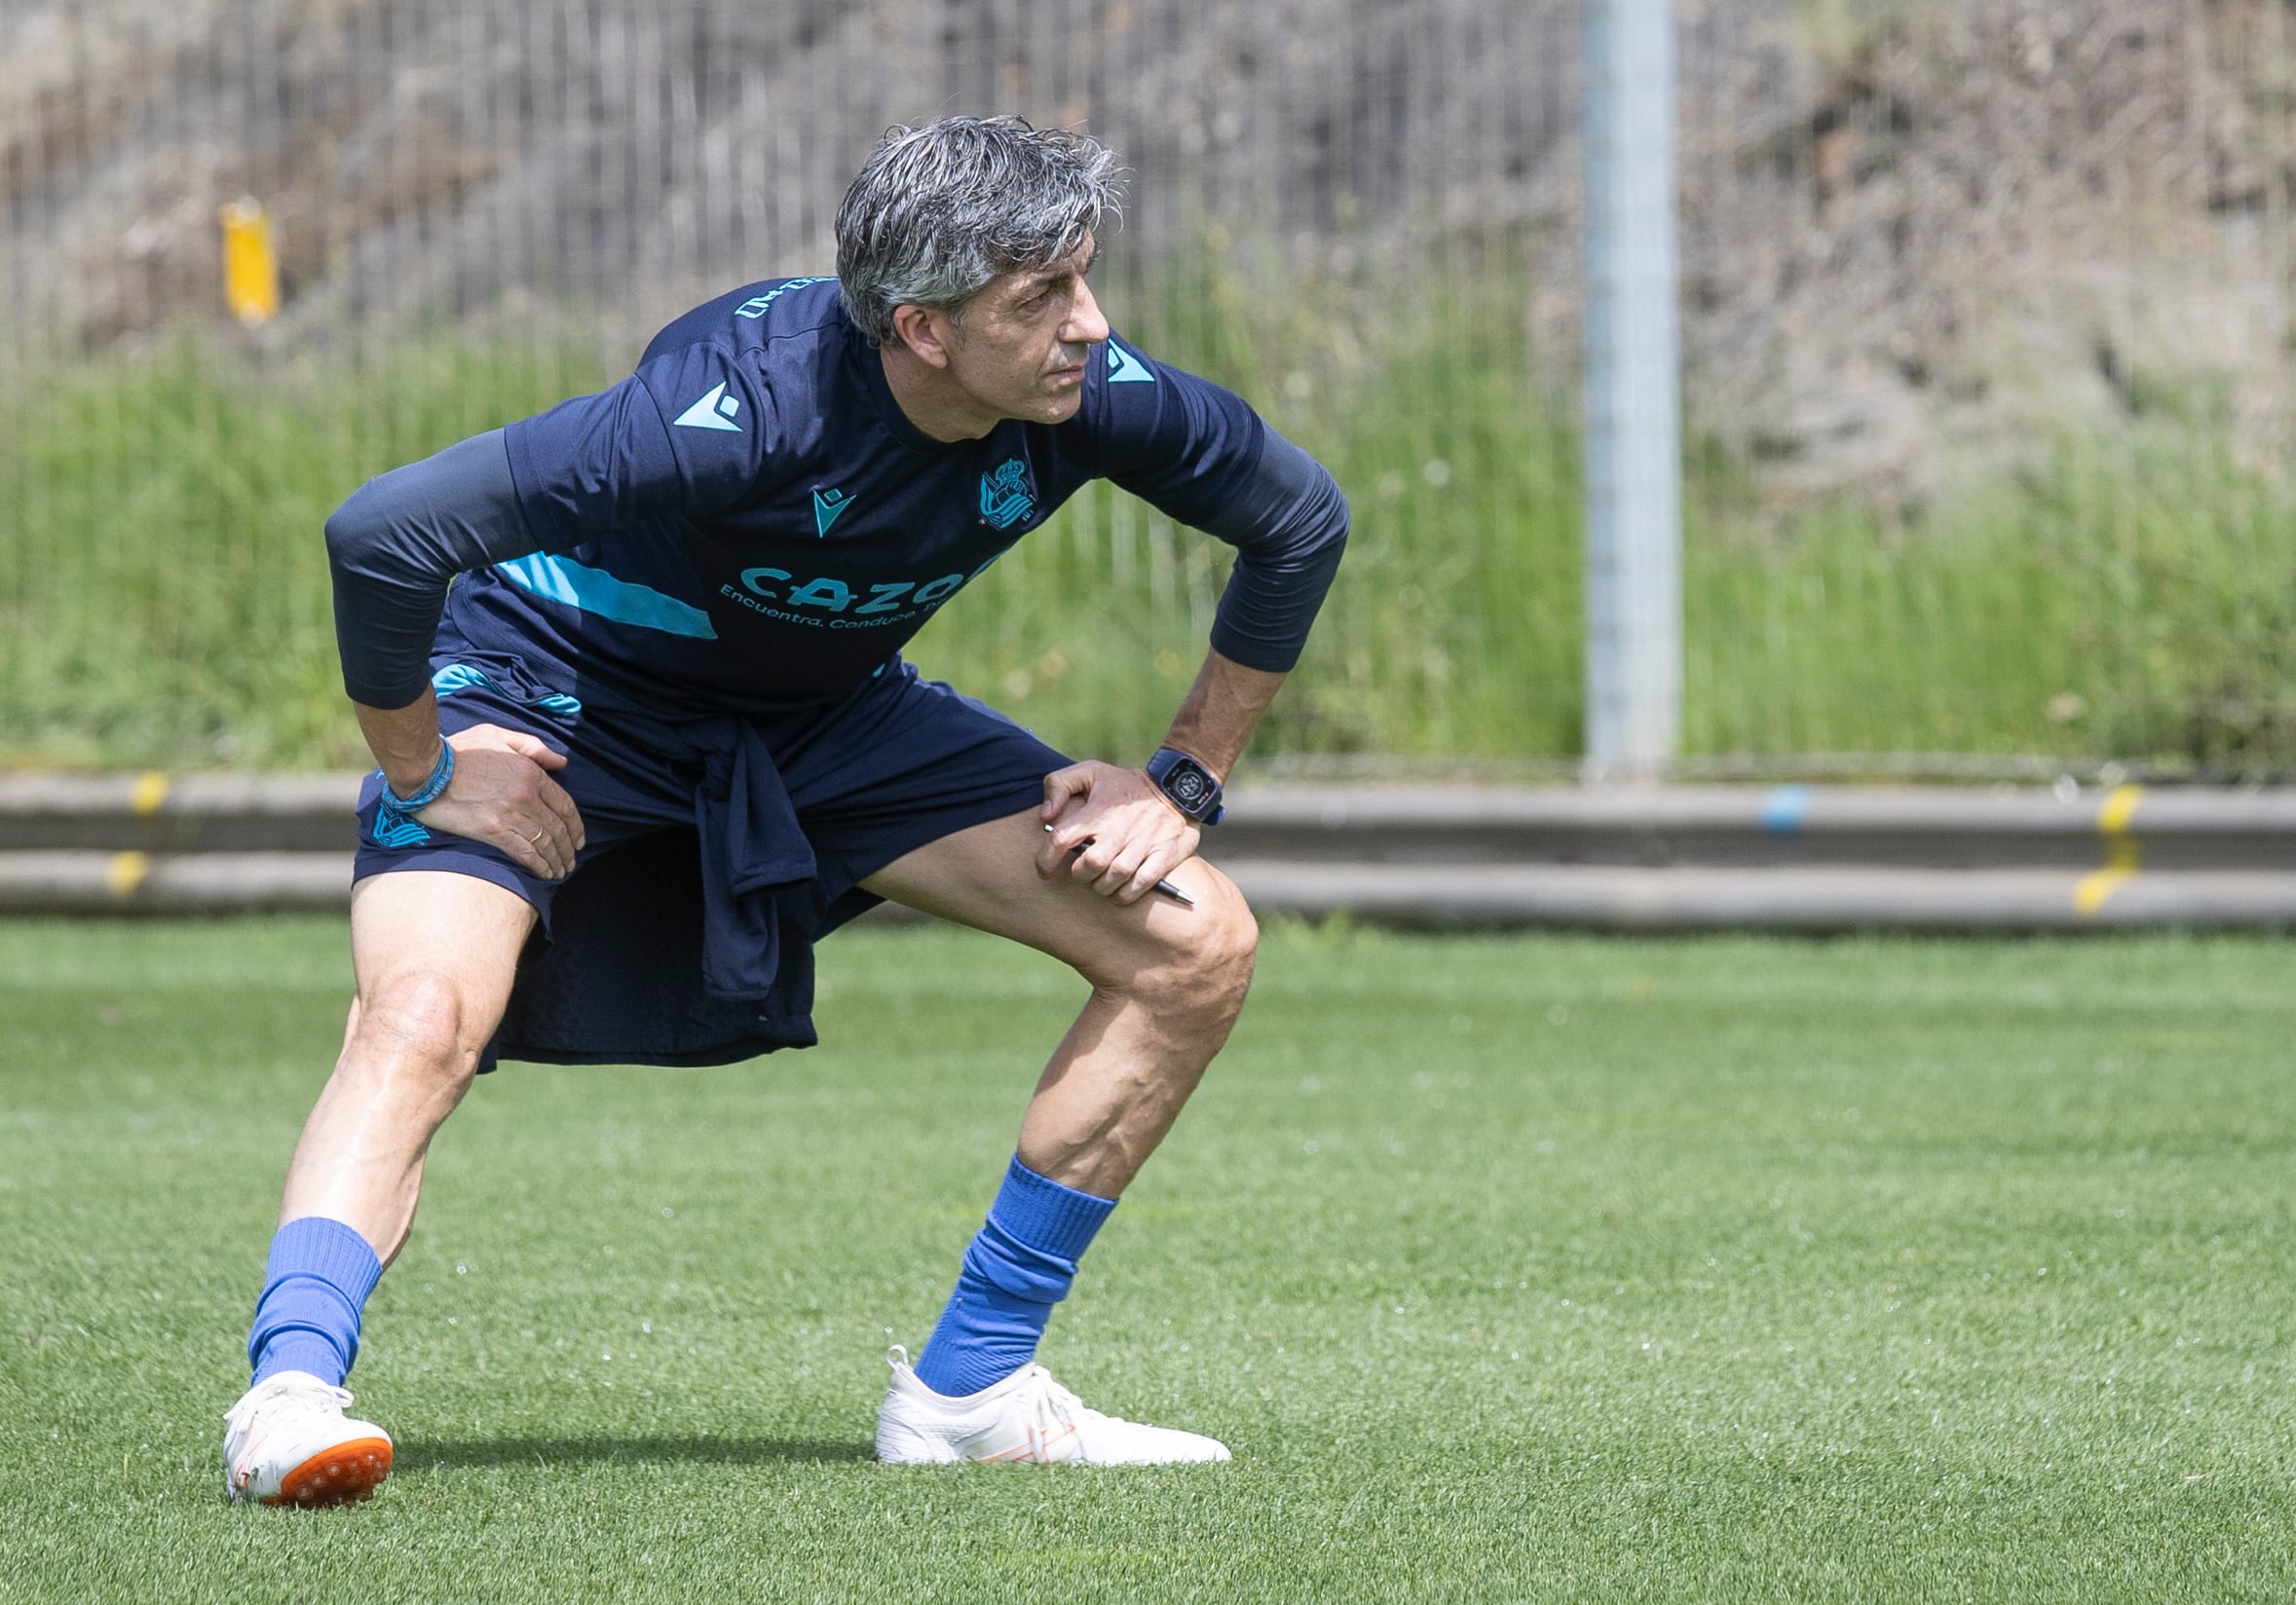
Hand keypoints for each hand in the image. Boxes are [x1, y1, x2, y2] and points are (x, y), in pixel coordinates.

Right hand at [409, 724, 585, 879]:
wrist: (425, 769)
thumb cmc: (458, 750)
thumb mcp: (498, 735)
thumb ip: (533, 747)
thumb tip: (561, 762)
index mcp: (530, 772)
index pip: (564, 804)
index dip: (576, 826)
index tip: (578, 839)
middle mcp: (525, 795)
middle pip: (558, 828)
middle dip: (568, 849)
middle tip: (571, 861)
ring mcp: (509, 814)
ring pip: (544, 843)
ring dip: (556, 860)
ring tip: (561, 871)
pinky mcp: (491, 831)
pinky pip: (524, 853)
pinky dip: (538, 865)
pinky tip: (545, 874)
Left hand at [1037, 760, 1201, 904]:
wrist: (1175, 787)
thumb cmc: (1124, 784)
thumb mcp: (1090, 771)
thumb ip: (1058, 785)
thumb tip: (1046, 816)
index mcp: (1098, 811)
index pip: (1062, 839)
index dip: (1046, 860)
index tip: (1043, 870)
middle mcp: (1119, 829)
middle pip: (1090, 865)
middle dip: (1080, 875)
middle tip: (1082, 873)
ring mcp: (1143, 844)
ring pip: (1114, 879)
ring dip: (1102, 886)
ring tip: (1100, 882)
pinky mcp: (1164, 855)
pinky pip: (1140, 885)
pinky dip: (1126, 894)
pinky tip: (1120, 891)